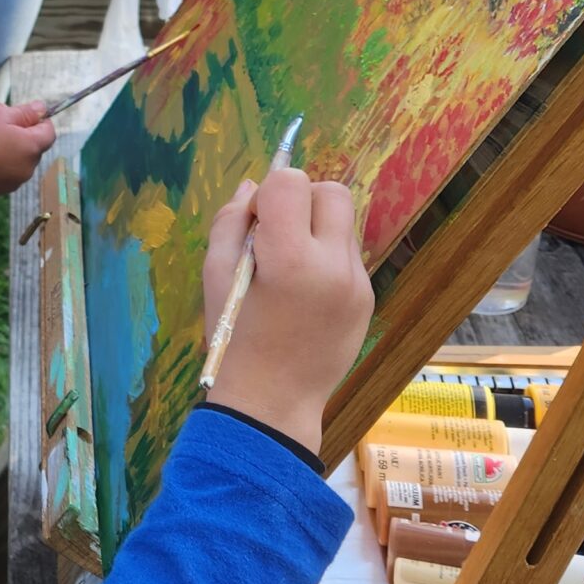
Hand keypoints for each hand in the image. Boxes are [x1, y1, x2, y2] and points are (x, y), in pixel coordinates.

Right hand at [0, 101, 55, 195]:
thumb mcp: (0, 114)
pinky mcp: (1, 190)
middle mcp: (28, 167)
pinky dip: (1, 165)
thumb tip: (42, 108)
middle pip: (34, 148)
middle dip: (22, 136)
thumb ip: (25, 112)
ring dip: (11, 152)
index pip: (49, 133)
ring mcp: (15, 181)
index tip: (23, 116)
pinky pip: (8, 173)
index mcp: (32, 147)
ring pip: (20, 161)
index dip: (40, 122)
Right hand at [201, 169, 371, 455]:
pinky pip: (349, 254)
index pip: (292, 183)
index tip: (256, 225)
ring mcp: (358, 283)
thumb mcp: (215, 275)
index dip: (269, 194)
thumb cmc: (234, 337)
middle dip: (302, 200)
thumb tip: (253, 187)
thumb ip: (230, 222)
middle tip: (277, 234)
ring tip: (291, 264)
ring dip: (317, 227)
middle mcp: (333, 266)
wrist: (273, 401)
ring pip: (345, 221)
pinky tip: (306, 290)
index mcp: (291, 259)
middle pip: (331, 191)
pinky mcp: (368, 298)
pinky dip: (327, 256)